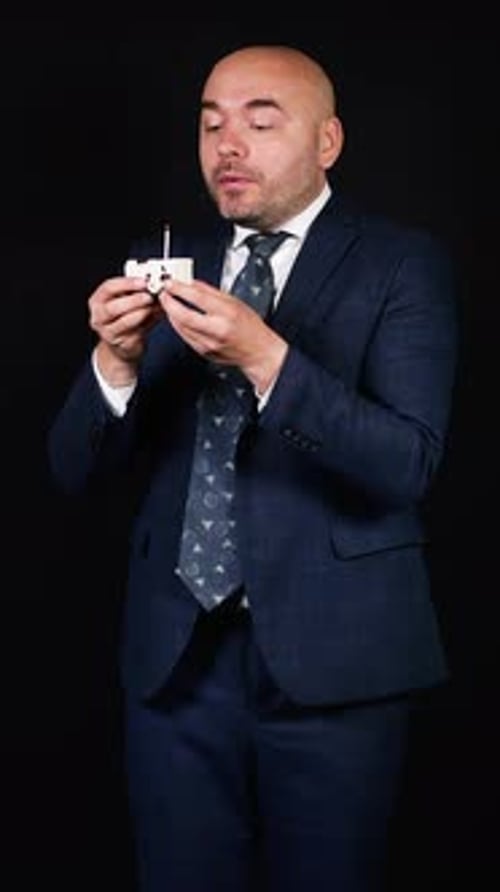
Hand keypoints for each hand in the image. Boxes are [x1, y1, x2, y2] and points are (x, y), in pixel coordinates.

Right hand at [89, 276, 162, 384]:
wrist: (121, 345)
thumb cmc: (123, 318)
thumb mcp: (125, 301)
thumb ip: (137, 292)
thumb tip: (154, 284)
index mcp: (98, 300)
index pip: (108, 288)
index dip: (127, 283)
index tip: (143, 282)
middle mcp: (99, 317)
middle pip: (112, 307)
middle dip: (133, 300)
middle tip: (149, 296)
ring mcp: (108, 332)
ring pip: (123, 323)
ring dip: (141, 313)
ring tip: (152, 307)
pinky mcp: (121, 344)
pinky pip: (136, 333)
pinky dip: (148, 324)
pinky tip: (156, 317)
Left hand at [160, 278, 288, 394]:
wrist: (257, 352)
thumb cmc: (250, 327)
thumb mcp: (235, 302)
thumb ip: (211, 292)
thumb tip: (192, 283)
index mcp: (227, 313)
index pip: (197, 298)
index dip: (180, 289)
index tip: (171, 283)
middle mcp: (217, 330)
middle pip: (184, 315)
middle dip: (169, 303)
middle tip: (164, 294)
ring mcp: (209, 343)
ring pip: (181, 327)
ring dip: (171, 314)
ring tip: (169, 304)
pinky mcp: (204, 352)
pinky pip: (185, 337)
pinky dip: (179, 326)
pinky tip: (179, 318)